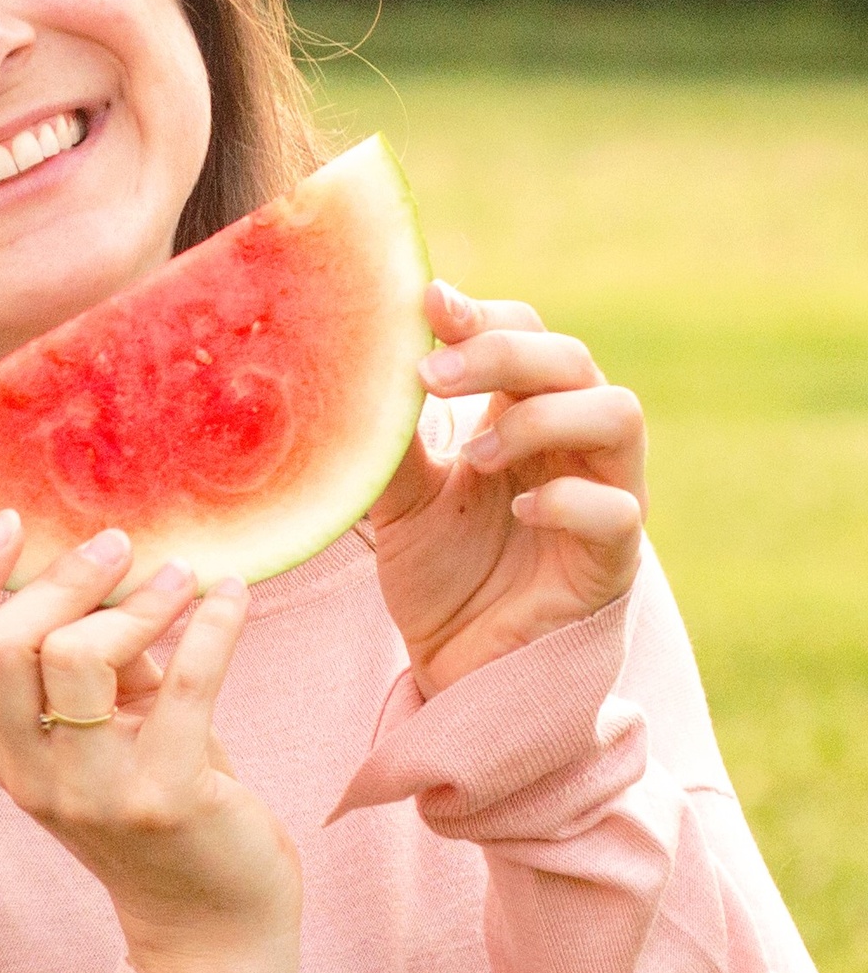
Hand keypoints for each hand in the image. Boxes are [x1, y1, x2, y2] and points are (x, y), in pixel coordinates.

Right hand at [0, 518, 300, 972]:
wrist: (214, 925)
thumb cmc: (164, 806)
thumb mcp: (110, 732)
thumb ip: (96, 659)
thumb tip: (111, 559)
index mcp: (0, 755)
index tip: (5, 524)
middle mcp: (29, 776)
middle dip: (56, 579)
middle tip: (115, 545)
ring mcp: (92, 794)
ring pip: (74, 659)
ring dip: (135, 601)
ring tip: (181, 577)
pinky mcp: (165, 801)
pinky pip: (183, 687)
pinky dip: (211, 627)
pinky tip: (231, 597)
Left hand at [367, 282, 644, 695]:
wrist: (458, 670)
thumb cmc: (440, 576)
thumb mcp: (399, 500)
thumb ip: (388, 443)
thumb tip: (352, 371)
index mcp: (521, 416)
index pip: (527, 334)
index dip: (485, 314)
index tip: (427, 303)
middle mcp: (571, 446)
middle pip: (574, 360)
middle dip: (505, 354)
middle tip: (436, 374)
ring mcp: (603, 497)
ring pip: (620, 415)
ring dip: (546, 417)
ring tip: (479, 454)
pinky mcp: (611, 561)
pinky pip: (620, 511)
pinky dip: (571, 499)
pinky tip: (521, 509)